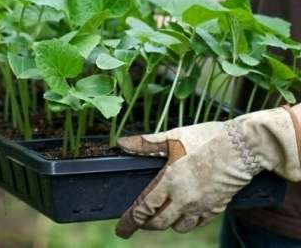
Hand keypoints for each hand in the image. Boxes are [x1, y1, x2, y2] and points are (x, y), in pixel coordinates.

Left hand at [115, 107, 300, 238]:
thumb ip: (146, 143)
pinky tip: (185, 213)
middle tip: (138, 223)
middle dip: (145, 225)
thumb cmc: (206, 138)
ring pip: (179, 226)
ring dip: (167, 224)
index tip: (121, 229)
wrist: (243, 147)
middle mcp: (184, 198)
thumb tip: (121, 143)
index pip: (144, 208)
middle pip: (159, 223)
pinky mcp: (217, 207)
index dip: (130, 221)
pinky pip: (198, 223)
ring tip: (161, 216)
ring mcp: (201, 205)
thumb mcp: (173, 136)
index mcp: (170, 181)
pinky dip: (188, 221)